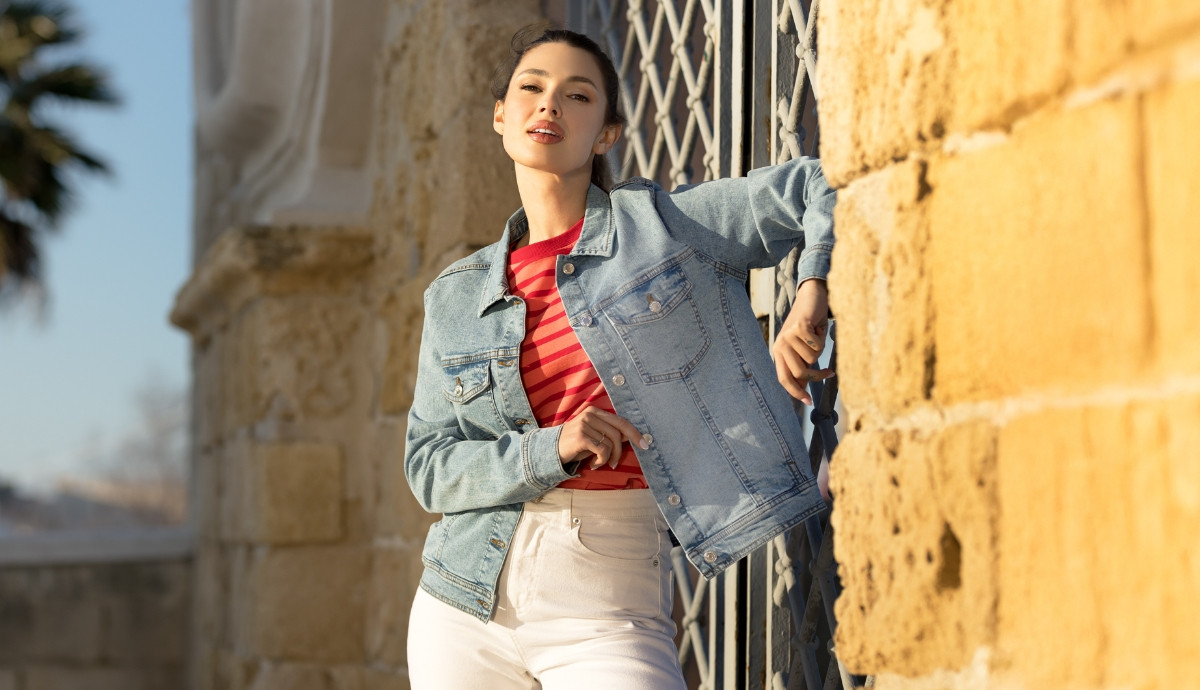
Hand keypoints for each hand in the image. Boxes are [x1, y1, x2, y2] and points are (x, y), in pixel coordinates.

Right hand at [558, 407, 649, 469]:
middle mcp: (590, 414)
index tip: (645, 445)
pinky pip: (602, 450)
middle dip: (620, 451)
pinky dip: (601, 461)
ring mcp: (585, 424)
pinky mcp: (581, 436)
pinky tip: (593, 464)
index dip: (634, 433)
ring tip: (599, 463)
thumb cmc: (574, 445)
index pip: (621, 421)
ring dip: (608, 458)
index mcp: (595, 411)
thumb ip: (609, 433)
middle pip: (618, 433)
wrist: (550, 451)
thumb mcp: (593, 436)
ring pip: (610, 443)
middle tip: (615, 463)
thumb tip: (630, 437)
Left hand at [771, 278, 832, 404]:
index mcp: (778, 352)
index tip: (809, 402)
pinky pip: (818, 346)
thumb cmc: (809, 326)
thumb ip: (801, 365)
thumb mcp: (803, 348)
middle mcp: (780, 345)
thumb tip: (803, 388)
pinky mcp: (799, 328)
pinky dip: (823, 339)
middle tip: (829, 372)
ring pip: (812, 358)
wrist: (811, 298)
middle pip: (800, 373)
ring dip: (820, 350)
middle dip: (817, 375)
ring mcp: (788, 336)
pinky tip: (817, 328)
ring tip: (816, 337)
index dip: (796, 392)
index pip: (784, 379)